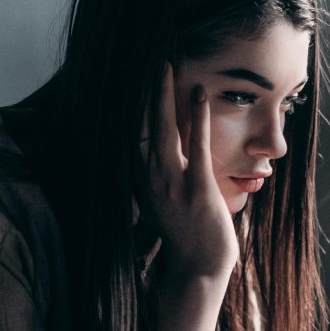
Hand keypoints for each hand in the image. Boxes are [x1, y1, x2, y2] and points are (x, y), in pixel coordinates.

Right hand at [142, 63, 238, 278]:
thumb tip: (162, 160)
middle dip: (142, 91)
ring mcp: (172, 184)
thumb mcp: (165, 206)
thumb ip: (160, 181)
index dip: (128, 107)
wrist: (198, 271)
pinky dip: (198, 118)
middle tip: (146, 59)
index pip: (130, 136)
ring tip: (165, 64)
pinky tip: (200, 94)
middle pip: (140, 125)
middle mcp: (150, 180)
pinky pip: (196, 146)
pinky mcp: (197, 188)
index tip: (128, 81)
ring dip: (164, 94)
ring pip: (164, 130)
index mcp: (142, 183)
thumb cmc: (186, 239)